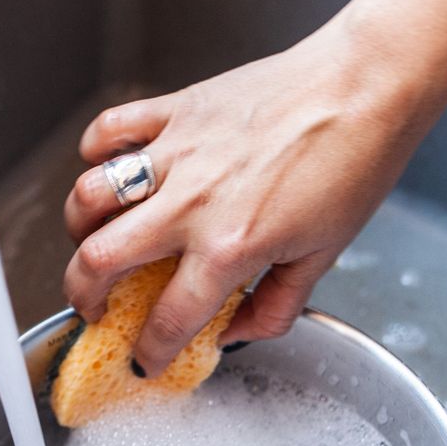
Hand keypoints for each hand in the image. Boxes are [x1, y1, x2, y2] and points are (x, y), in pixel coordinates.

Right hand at [63, 11, 437, 376]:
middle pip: (97, 261)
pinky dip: (96, 154)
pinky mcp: (175, 111)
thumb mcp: (324, 256)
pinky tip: (110, 170)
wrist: (367, 85)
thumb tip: (237, 331)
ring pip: (88, 198)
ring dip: (79, 230)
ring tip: (94, 241)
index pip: (167, 320)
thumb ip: (275, 307)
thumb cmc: (355, 163)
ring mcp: (176, 154)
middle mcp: (191, 204)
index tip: (144, 360)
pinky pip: (108, 132)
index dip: (149, 353)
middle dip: (82, 299)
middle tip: (93, 308)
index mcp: (230, 248)